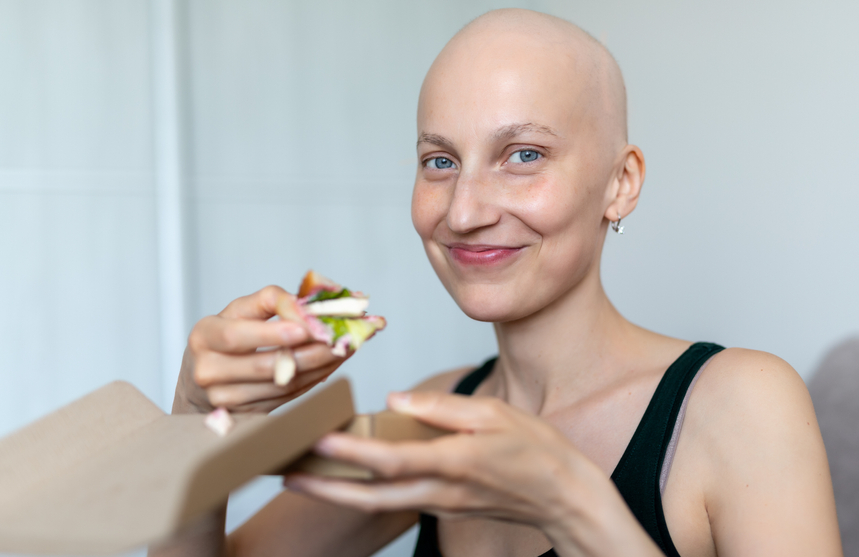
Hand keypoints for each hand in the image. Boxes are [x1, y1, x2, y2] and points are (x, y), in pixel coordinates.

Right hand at [173, 285, 347, 413]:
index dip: (270, 334)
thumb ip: (271, 301)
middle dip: (308, 352)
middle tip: (337, 338)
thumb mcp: (240, 311)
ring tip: (342, 348)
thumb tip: (307, 306)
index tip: (304, 328)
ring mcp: (225, 398)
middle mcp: (208, 371)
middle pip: (263, 366)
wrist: (204, 378)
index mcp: (203, 336)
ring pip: (280, 384)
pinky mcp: (244, 414)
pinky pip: (286, 397)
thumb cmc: (226, 337)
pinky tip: (329, 364)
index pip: (235, 336)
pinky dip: (313, 379)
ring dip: (318, 366)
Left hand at [284, 392, 607, 536]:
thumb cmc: (535, 449)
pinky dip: (366, 492)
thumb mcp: (493, 413)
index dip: (351, 451)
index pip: (391, 459)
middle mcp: (441, 490)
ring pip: (378, 504)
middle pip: (370, 495)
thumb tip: (396, 397)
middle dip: (323, 487)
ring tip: (301, 477)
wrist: (563, 497)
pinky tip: (348, 477)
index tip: (317, 439)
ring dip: (337, 493)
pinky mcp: (444, 508)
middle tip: (284, 473)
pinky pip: (397, 502)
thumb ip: (441, 407)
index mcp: (453, 462)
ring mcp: (441, 504)